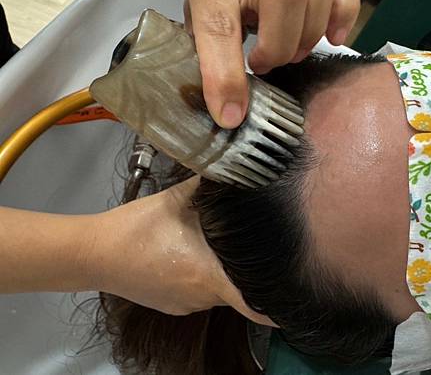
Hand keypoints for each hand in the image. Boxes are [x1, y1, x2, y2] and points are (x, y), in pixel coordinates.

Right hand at [91, 177, 273, 325]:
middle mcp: (202, 297)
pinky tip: (190, 256)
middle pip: (238, 290)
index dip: (277, 303)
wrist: (94, 254)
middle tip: (254, 249)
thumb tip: (239, 168)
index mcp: (211, 276)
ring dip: (222, 272)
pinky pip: (197, 293)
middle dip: (247, 272)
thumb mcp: (179, 199)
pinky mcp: (172, 306)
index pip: (256, 305)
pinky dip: (202, 277)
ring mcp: (185, 305)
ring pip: (217, 290)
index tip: (292, 291)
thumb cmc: (138, 228)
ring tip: (218, 247)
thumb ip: (211, 185)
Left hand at [185, 0, 359, 128]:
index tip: (232, 113)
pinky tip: (332, 35)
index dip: (225, 76)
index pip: (219, 28)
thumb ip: (209, 69)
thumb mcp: (198, 37)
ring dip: (309, 33)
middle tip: (265, 63)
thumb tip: (229, 113)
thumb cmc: (221, 11)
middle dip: (281, 46)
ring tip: (292, 49)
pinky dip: (344, 12)